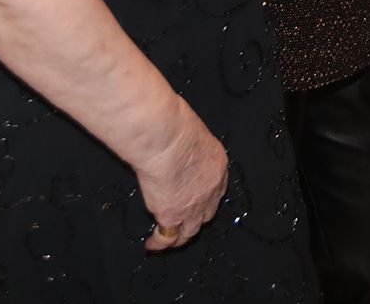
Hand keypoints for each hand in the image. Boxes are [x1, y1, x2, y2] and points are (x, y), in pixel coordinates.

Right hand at [136, 100, 228, 251]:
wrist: (165, 137)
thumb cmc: (173, 125)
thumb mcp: (191, 132)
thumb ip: (187, 145)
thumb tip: (174, 145)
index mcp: (217, 163)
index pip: (217, 187)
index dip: (208, 197)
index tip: (199, 200)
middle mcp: (211, 188)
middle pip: (207, 212)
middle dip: (197, 219)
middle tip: (185, 223)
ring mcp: (193, 205)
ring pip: (190, 230)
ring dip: (179, 237)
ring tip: (168, 241)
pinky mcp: (172, 214)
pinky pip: (167, 236)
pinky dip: (159, 243)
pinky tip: (151, 245)